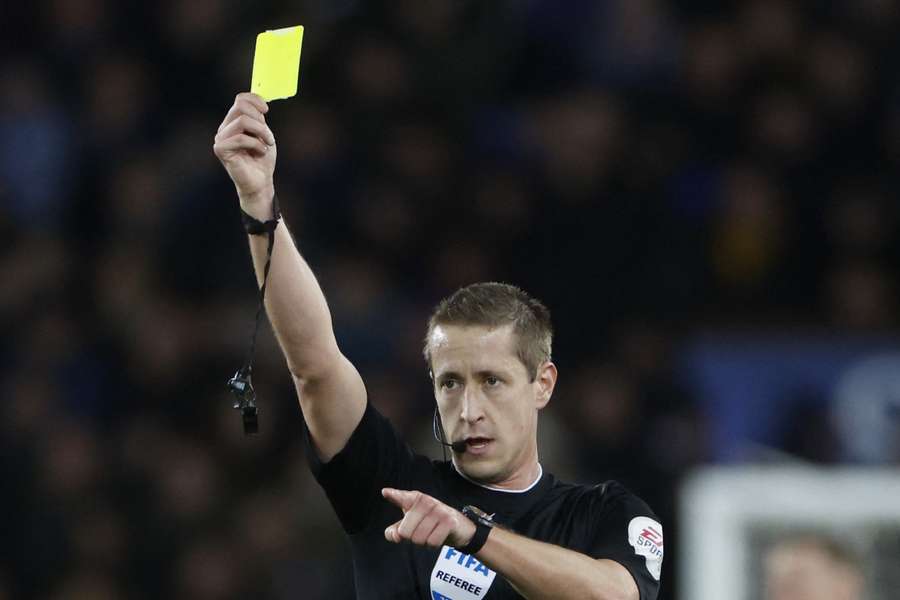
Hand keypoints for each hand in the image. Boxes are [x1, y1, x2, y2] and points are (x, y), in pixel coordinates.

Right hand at [213, 92, 276, 212]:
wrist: (261, 181)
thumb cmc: (262, 158)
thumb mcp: (264, 133)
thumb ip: (259, 118)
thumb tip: (260, 100)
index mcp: (234, 122)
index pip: (240, 99)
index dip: (255, 100)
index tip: (267, 110)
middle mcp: (224, 128)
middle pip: (240, 107)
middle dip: (260, 120)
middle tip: (268, 136)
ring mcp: (221, 138)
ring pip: (242, 121)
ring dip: (261, 131)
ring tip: (267, 144)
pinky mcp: (220, 149)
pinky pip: (240, 138)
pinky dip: (255, 144)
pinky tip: (261, 152)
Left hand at [382, 488, 476, 548]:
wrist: (459, 528)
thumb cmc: (430, 524)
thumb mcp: (410, 526)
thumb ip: (395, 532)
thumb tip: (396, 536)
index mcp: (414, 499)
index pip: (402, 498)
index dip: (394, 496)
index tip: (385, 492)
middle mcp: (426, 502)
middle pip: (404, 532)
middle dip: (412, 538)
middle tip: (422, 531)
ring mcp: (438, 510)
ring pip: (418, 539)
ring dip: (424, 542)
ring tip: (432, 532)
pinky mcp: (449, 521)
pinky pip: (432, 542)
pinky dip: (433, 545)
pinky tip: (439, 536)